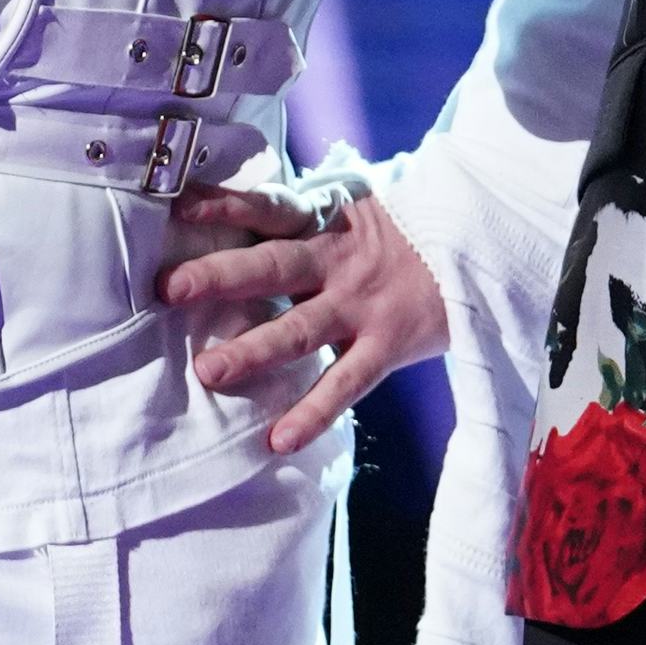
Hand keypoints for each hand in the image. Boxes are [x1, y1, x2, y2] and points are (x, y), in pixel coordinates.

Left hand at [156, 181, 451, 454]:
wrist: (476, 245)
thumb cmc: (393, 232)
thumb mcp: (347, 209)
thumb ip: (295, 220)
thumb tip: (223, 219)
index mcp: (324, 220)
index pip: (269, 207)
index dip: (227, 205)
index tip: (179, 208)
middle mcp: (337, 259)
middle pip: (273, 265)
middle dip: (220, 276)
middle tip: (170, 289)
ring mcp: (363, 304)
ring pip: (301, 328)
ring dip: (253, 349)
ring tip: (207, 372)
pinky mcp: (388, 344)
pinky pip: (346, 382)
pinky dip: (313, 412)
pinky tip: (278, 439)